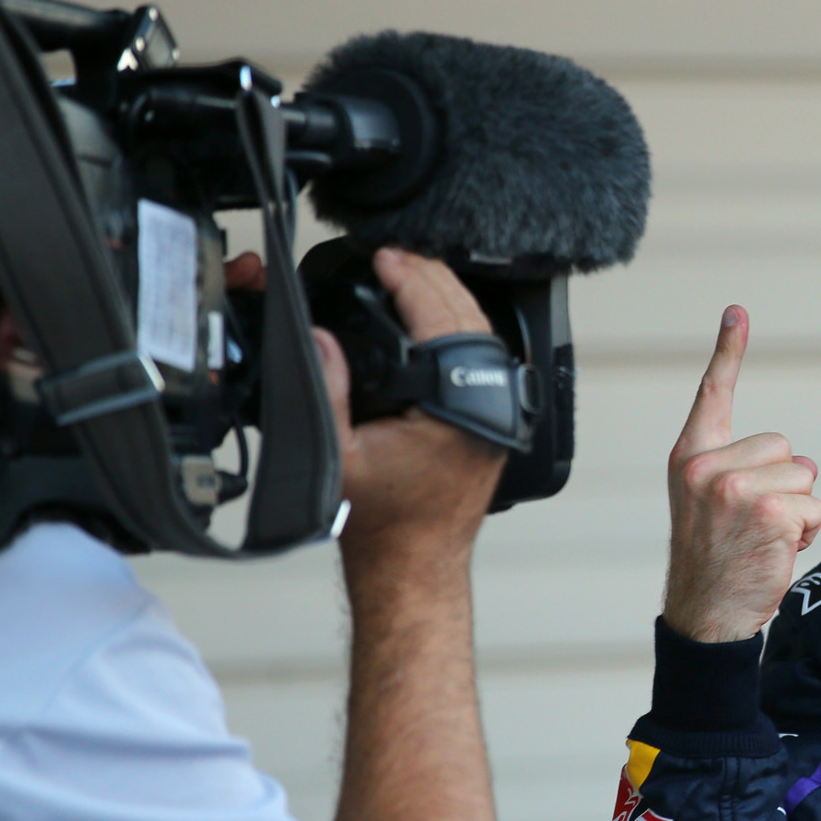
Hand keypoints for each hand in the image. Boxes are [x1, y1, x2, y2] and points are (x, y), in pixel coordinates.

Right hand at [317, 247, 505, 559]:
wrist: (412, 563)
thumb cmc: (382, 522)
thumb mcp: (339, 454)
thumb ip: (327, 390)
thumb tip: (320, 336)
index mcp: (459, 411)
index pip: (441, 321)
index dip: (410, 280)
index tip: (384, 258)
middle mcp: (490, 408)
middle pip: (469, 317)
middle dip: (431, 278)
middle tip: (395, 256)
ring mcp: (500, 414)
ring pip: (482, 335)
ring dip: (446, 299)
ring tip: (409, 276)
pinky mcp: (496, 421)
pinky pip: (482, 358)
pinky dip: (457, 328)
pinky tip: (431, 318)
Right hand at [661, 306, 820, 642]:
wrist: (705, 613)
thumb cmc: (715, 558)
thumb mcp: (706, 502)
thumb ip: (734, 468)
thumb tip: (798, 461)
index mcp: (690, 457)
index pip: (713, 394)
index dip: (727, 351)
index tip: (736, 312)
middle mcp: (706, 466)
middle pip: (785, 448)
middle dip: (783, 486)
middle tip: (752, 524)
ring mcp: (736, 487)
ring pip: (804, 476)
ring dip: (797, 511)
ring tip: (762, 537)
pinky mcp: (768, 510)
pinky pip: (814, 506)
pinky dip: (806, 530)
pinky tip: (776, 550)